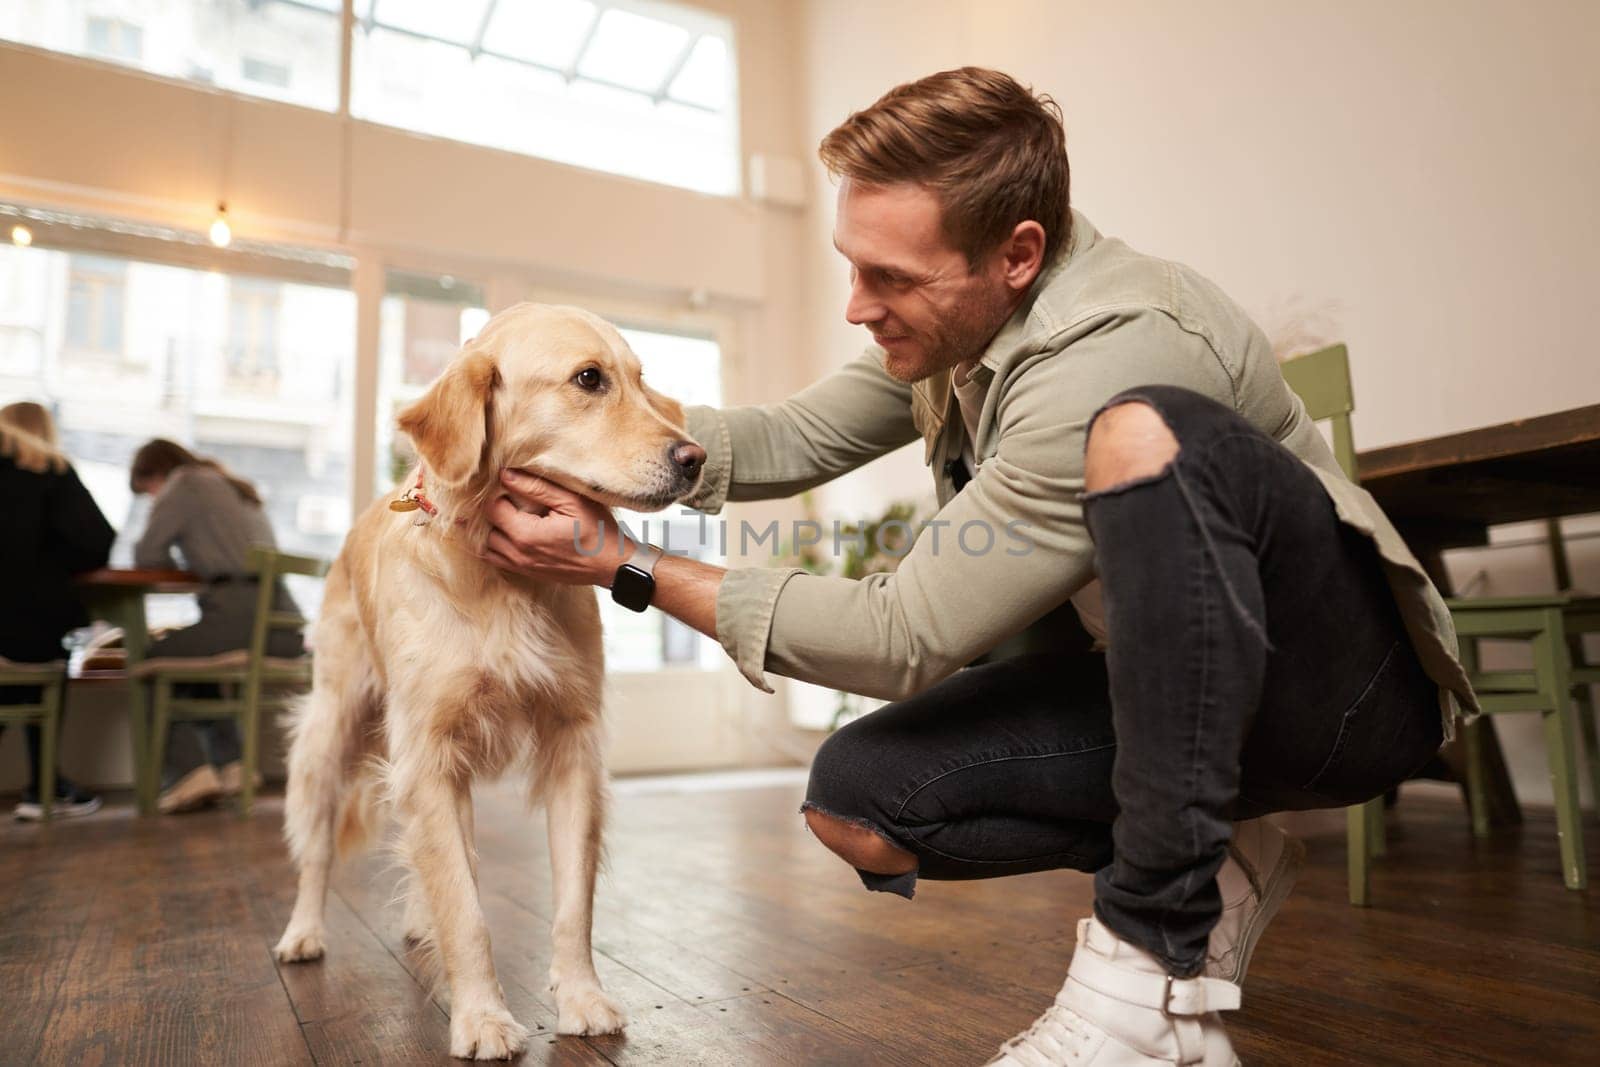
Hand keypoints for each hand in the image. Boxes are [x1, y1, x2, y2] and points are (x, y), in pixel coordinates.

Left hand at [482, 469, 634, 585]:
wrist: (611, 565)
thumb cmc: (597, 531)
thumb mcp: (571, 502)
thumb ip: (536, 488)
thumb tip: (505, 475)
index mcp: (526, 535)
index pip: (491, 508)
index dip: (496, 493)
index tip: (509, 484)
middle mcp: (518, 554)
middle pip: (486, 528)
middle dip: (492, 510)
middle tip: (508, 497)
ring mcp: (522, 566)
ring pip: (487, 547)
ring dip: (492, 529)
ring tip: (507, 514)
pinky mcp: (527, 572)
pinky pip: (497, 560)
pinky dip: (496, 545)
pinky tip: (510, 532)